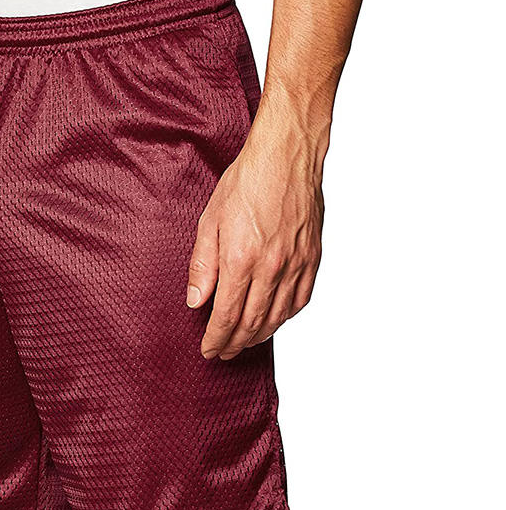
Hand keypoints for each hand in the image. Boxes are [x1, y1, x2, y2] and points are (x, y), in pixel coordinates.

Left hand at [186, 116, 323, 359]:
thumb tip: (196, 301)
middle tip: (223, 354)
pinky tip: (275, 321)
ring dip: (259, 336)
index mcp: (242, 259)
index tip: (208, 351)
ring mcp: (296, 264)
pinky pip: (301, 300)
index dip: (216, 340)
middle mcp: (272, 268)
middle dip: (234, 344)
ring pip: (278, 317)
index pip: (226, 316)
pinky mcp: (313, 258)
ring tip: (244, 343)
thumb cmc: (247, 181)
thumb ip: (203, 265)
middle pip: (252, 323)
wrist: (288, 155)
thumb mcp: (210, 220)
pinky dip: (286, 317)